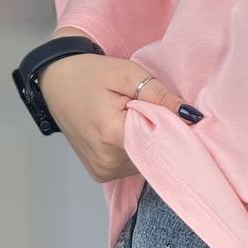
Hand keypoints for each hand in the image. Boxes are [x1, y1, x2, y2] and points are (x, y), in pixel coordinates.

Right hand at [39, 49, 203, 182]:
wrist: (55, 81)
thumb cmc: (90, 74)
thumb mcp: (128, 74)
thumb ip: (160, 96)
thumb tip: (192, 116)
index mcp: (112, 136)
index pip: (160, 143)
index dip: (172, 128)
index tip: (176, 115)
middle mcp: (106, 161)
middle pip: (152, 154)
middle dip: (159, 134)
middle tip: (151, 111)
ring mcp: (101, 170)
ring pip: (144, 162)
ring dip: (147, 143)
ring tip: (135, 119)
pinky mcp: (99, 173)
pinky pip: (130, 166)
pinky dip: (135, 150)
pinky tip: (128, 131)